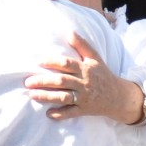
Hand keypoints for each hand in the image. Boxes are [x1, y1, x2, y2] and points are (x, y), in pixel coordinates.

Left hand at [27, 33, 145, 123]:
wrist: (118, 96)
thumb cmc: (103, 74)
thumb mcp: (95, 58)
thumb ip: (82, 45)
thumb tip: (70, 32)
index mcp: (85, 69)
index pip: (67, 64)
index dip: (52, 62)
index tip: (38, 62)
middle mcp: (84, 83)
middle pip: (62, 81)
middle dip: (44, 81)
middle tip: (28, 82)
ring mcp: (84, 97)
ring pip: (64, 97)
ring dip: (47, 97)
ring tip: (32, 95)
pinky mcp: (84, 110)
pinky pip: (71, 113)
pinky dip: (60, 114)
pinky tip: (49, 114)